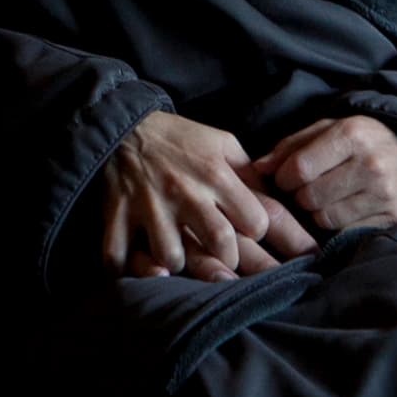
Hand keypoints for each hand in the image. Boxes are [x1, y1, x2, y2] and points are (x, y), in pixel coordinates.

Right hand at [103, 111, 321, 281]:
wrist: (125, 126)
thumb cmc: (179, 139)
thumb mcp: (221, 143)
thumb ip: (249, 173)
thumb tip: (277, 199)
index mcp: (215, 174)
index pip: (255, 222)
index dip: (255, 231)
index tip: (247, 230)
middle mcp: (185, 192)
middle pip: (221, 243)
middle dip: (228, 258)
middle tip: (221, 255)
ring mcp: (149, 206)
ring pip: (173, 257)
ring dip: (178, 263)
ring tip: (179, 257)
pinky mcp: (118, 214)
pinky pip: (120, 256)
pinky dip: (127, 270)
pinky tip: (138, 267)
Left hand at [254, 115, 396, 234]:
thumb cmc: (364, 142)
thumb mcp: (330, 130)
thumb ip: (291, 146)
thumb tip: (257, 168)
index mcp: (353, 134)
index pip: (299, 168)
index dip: (284, 177)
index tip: (288, 178)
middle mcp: (371, 164)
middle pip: (308, 196)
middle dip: (301, 195)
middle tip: (310, 189)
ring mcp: (384, 194)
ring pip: (324, 217)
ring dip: (318, 212)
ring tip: (330, 197)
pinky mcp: (392, 218)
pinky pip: (344, 231)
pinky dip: (338, 224)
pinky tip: (346, 209)